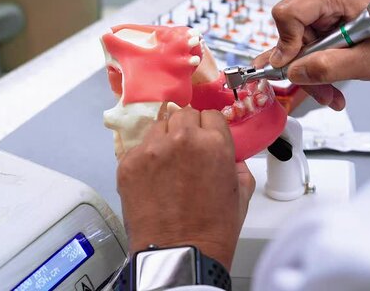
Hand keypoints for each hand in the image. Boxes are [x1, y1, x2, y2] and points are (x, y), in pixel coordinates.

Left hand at [117, 107, 255, 269]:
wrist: (179, 254)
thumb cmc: (214, 229)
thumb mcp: (241, 194)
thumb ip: (237, 166)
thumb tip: (230, 157)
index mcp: (214, 143)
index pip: (211, 114)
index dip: (210, 128)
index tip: (206, 139)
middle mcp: (181, 139)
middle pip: (183, 114)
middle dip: (187, 129)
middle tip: (188, 150)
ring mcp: (151, 150)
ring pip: (158, 126)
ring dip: (165, 138)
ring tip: (168, 163)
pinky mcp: (128, 163)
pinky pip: (138, 148)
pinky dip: (146, 158)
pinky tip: (153, 178)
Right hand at [255, 0, 369, 109]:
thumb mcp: (366, 61)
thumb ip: (328, 66)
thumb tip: (293, 72)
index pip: (288, 14)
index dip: (287, 44)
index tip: (298, 68)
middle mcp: (318, 0)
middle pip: (287, 37)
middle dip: (302, 69)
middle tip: (323, 92)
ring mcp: (316, 14)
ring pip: (292, 51)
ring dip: (310, 77)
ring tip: (331, 94)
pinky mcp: (316, 28)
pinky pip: (302, 54)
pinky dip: (313, 73)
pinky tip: (328, 87)